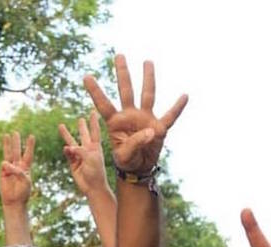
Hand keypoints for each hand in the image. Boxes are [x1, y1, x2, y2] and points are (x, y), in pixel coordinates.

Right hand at [0, 132, 34, 207]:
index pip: (28, 154)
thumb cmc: (22, 192)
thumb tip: (4, 163)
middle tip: (16, 132)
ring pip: (8, 154)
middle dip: (16, 142)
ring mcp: (9, 169)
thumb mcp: (25, 181)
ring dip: (7, 145)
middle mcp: (18, 166)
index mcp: (26, 168)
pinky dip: (6, 165)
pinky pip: (4, 164)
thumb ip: (17, 171)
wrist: (14, 202)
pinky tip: (6, 167)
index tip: (32, 136)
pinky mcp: (2, 172)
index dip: (30, 145)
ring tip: (6, 135)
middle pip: (17, 151)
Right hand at [59, 113, 109, 194]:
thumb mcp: (91, 158)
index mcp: (96, 147)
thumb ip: (80, 150)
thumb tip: (67, 148)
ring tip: (60, 125)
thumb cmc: (96, 172)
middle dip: (82, 127)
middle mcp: (88, 150)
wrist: (93, 187)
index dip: (93, 122)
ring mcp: (80, 156)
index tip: (93, 112)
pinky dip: (67, 151)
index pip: (95, 131)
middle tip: (80, 119)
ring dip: (66, 135)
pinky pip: (68, 154)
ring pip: (72, 142)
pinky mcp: (73, 163)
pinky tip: (66, 149)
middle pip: (84, 135)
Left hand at [83, 55, 186, 173]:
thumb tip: (150, 131)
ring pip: (147, 95)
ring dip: (148, 78)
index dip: (95, 91)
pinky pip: (170, 116)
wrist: (139, 168)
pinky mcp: (159, 128)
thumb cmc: (127, 161)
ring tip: (147, 61)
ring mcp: (145, 119)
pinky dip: (177, 108)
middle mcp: (129, 115)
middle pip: (126, 91)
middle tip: (119, 56)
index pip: (104, 104)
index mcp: (115, 122)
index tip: (85, 77)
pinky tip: (185, 96)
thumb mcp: (124, 156)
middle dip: (122, 74)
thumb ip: (134, 144)